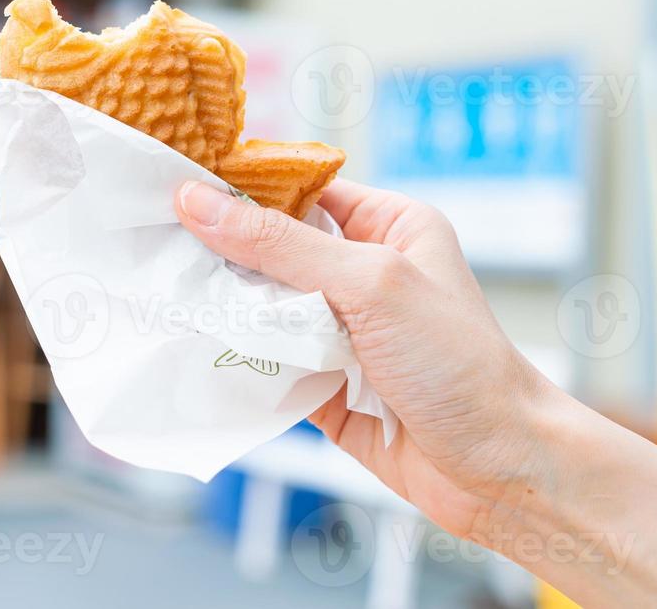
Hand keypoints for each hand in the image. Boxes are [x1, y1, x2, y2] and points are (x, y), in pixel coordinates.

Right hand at [175, 178, 561, 543]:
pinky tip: (193, 348)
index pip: (300, 192)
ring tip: (164, 294)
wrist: (500, 470)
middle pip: (272, 250)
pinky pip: (265, 363)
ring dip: (224, 309)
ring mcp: (342, 332)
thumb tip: (200, 203)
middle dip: (222, 253)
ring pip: (262, 308)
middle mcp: (364, 274)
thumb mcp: (370, 284)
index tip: (178, 185)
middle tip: (156, 243)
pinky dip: (236, 360)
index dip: (243, 190)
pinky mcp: (324, 386)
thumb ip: (281, 246)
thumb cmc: (461, 364)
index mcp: (388, 226)